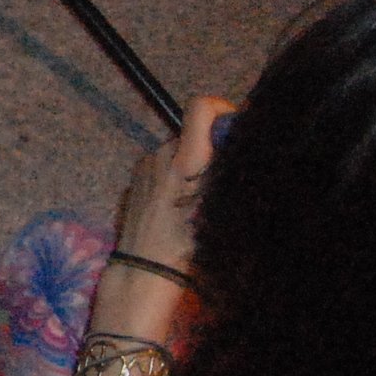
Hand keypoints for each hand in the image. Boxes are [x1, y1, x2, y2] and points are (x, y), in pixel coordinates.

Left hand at [116, 96, 237, 272]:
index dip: (221, 108)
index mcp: (185, 160)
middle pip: (191, 135)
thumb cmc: (189, 243)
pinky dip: (175, 176)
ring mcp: (143, 166)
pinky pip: (161, 167)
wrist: (144, 268)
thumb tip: (241, 145)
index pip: (199, 108)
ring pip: (177, 153)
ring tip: (200, 197)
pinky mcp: (133, 179)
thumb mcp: (222, 208)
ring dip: (191, 165)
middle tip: (224, 175)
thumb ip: (229, 172)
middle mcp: (161, 155)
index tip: (235, 124)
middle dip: (210, 149)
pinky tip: (179, 204)